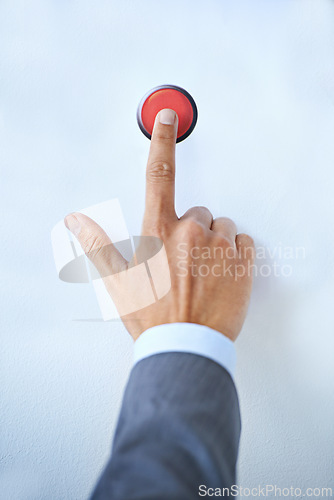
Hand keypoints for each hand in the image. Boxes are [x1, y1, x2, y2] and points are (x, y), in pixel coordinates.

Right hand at [65, 109, 254, 340]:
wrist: (186, 346)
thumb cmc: (152, 316)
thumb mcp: (117, 281)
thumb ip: (97, 244)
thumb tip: (76, 220)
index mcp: (159, 232)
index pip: (159, 175)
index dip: (162, 140)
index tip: (168, 116)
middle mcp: (191, 232)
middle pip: (197, 211)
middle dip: (190, 230)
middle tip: (183, 262)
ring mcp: (219, 246)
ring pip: (221, 226)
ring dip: (213, 242)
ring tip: (202, 272)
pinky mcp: (243, 262)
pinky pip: (243, 242)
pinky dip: (234, 253)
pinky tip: (221, 274)